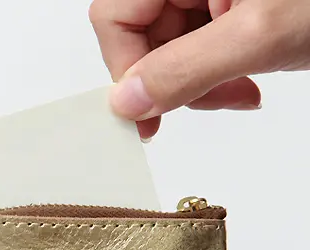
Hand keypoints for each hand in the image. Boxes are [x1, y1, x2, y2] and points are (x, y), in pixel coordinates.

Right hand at [89, 0, 309, 138]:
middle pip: (142, 35)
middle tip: (211, 101)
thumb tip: (125, 103)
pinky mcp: (230, 6)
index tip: (145, 113)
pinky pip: (198, 47)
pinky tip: (246, 81)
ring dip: (197, 84)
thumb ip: (184, 70)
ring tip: (240, 92)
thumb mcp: (260, 35)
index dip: (124, 68)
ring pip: (169, 48)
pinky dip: (217, 75)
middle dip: (171, 80)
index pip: (115, 17)